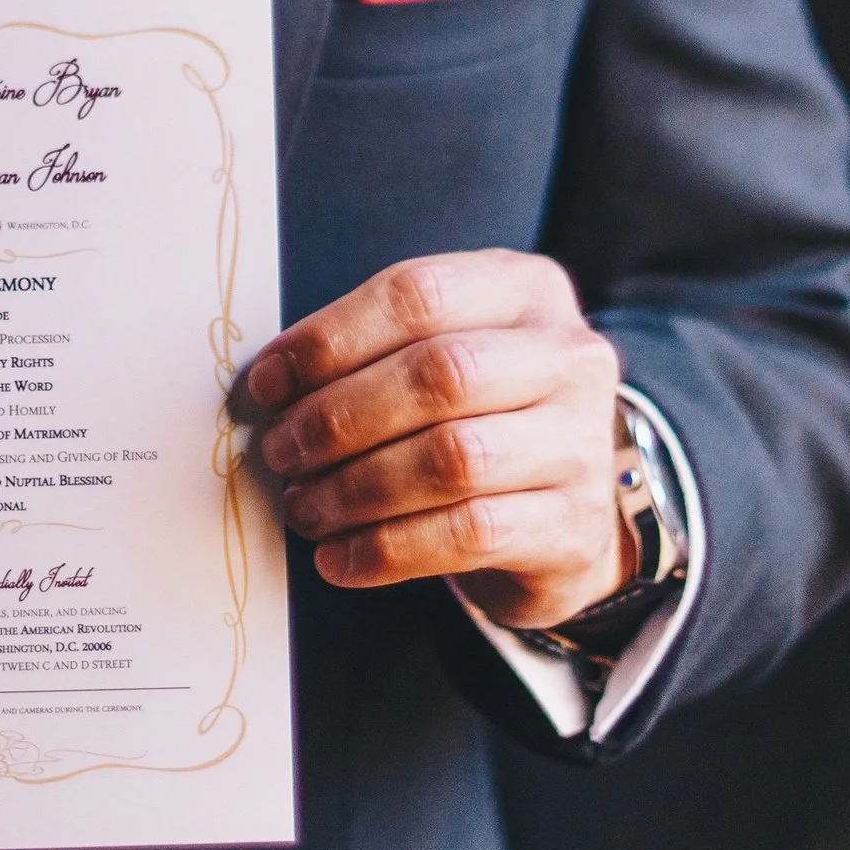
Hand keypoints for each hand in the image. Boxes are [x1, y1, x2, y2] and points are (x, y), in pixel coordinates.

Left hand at [246, 251, 628, 627]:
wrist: (561, 515)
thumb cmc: (479, 419)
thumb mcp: (441, 357)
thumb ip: (371, 355)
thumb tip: (270, 385)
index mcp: (525, 291)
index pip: (418, 295)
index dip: (330, 340)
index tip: (268, 384)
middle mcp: (568, 358)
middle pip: (439, 374)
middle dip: (337, 418)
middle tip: (280, 452)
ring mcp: (581, 443)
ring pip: (454, 458)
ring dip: (355, 488)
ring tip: (303, 506)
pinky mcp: (573, 526)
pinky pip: (467, 534)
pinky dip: (386, 549)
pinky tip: (339, 558)